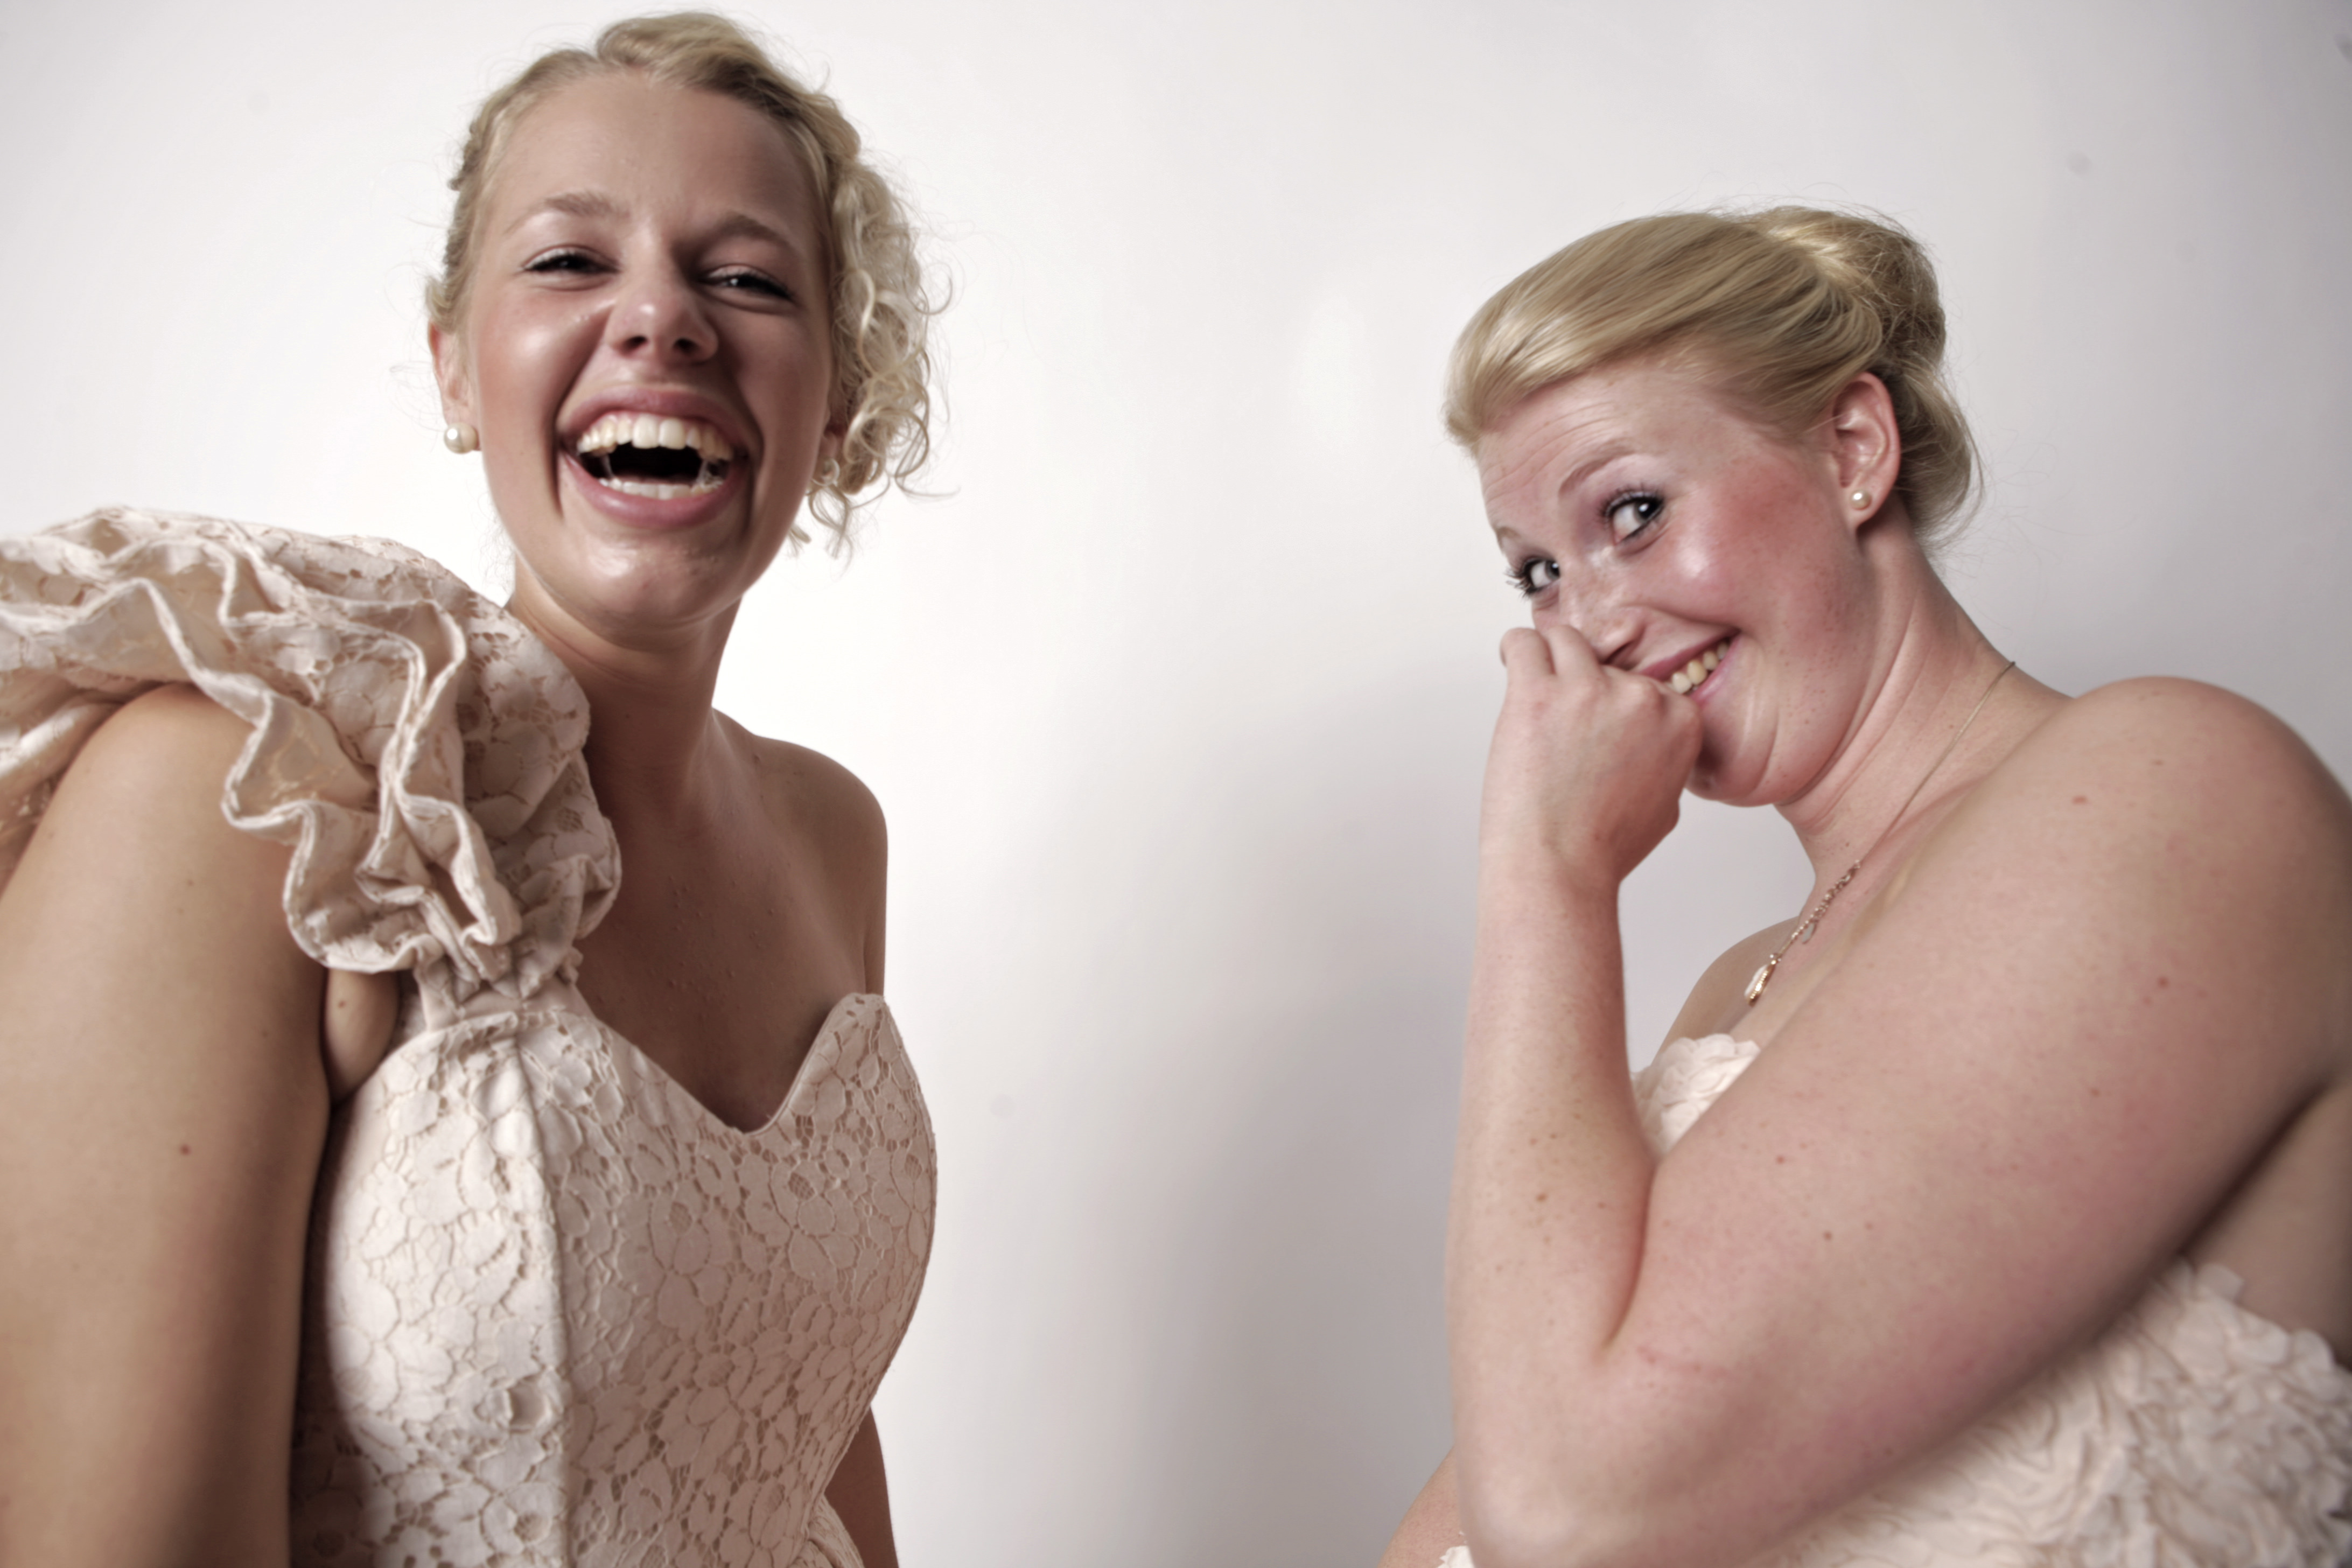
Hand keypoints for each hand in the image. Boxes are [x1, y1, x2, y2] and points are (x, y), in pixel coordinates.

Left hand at [1481, 623, 1702, 887]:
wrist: (1557, 867)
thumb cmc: (1603, 847)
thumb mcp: (1665, 807)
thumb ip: (1665, 762)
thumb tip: (1648, 742)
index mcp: (1680, 721)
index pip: (1647, 683)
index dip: (1615, 702)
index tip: (1594, 721)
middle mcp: (1640, 698)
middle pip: (1607, 663)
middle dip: (1584, 689)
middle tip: (1561, 726)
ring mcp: (1589, 690)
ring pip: (1566, 641)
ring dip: (1550, 661)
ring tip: (1535, 687)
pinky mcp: (1538, 693)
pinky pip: (1523, 642)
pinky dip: (1513, 649)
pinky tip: (1509, 662)